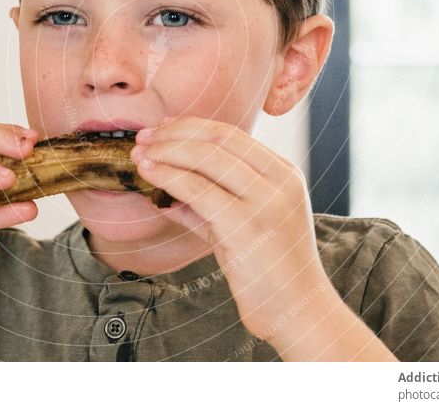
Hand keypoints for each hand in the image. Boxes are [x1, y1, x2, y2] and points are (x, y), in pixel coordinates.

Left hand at [131, 115, 331, 343]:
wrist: (298, 312)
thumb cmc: (269, 270)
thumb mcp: (241, 225)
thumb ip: (208, 204)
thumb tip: (167, 189)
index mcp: (283, 172)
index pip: (231, 133)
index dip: (190, 126)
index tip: (160, 128)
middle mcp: (280, 180)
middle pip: (217, 139)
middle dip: (174, 134)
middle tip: (142, 139)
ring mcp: (267, 202)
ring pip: (206, 158)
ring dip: (166, 153)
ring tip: (139, 156)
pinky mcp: (247, 227)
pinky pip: (198, 191)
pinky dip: (169, 177)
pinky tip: (149, 176)